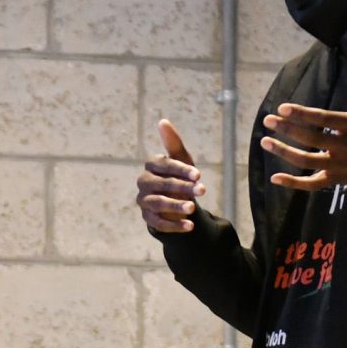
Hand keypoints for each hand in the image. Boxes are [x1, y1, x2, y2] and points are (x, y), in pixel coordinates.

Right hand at [135, 119, 207, 233]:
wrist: (173, 202)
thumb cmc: (178, 177)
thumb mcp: (180, 161)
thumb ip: (173, 143)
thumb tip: (163, 121)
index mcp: (151, 165)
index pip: (165, 165)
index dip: (181, 170)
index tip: (198, 175)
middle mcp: (143, 182)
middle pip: (162, 184)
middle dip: (182, 188)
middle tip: (203, 191)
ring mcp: (144, 201)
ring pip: (158, 203)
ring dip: (176, 206)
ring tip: (193, 209)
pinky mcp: (148, 218)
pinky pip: (159, 223)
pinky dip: (175, 225)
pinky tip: (190, 226)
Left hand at [262, 77, 346, 190]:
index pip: (324, 119)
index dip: (302, 114)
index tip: (282, 108)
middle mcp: (345, 147)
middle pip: (311, 138)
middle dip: (288, 129)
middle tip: (268, 120)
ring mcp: (339, 166)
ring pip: (307, 161)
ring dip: (284, 152)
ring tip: (265, 141)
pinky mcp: (335, 180)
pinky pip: (312, 184)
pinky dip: (293, 183)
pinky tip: (274, 177)